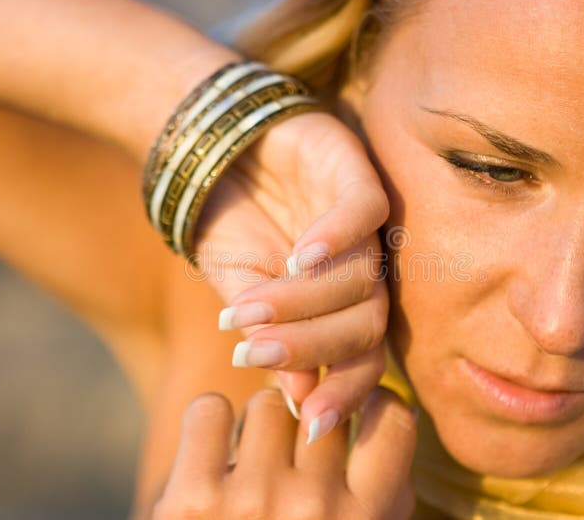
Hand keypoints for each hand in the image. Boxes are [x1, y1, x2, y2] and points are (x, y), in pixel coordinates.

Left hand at [152, 388, 416, 519]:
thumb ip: (388, 490)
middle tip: (288, 461)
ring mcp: (253, 502)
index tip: (356, 413)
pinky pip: (209, 410)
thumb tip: (398, 407)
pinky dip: (207, 425)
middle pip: (321, 409)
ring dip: (257, 428)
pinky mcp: (190, 500)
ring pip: (266, 405)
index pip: (392, 419)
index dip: (373, 407)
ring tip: (249, 468)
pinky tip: (209, 458)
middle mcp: (315, 508)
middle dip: (306, 427)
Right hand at [193, 111, 389, 440]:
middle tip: (258, 352)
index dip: (343, 394)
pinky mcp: (357, 176)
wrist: (215, 159)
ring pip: (363, 277)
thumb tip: (297, 399)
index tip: (308, 423)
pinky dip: (334, 238)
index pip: (363, 362)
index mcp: (342, 309)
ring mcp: (365, 228)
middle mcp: (362, 274)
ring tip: (251, 305)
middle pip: (368, 324)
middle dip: (313, 346)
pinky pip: (365, 213)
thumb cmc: (230, 232)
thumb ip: (270, 341)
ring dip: (304, 298)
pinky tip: (298, 255)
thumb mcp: (240, 296)